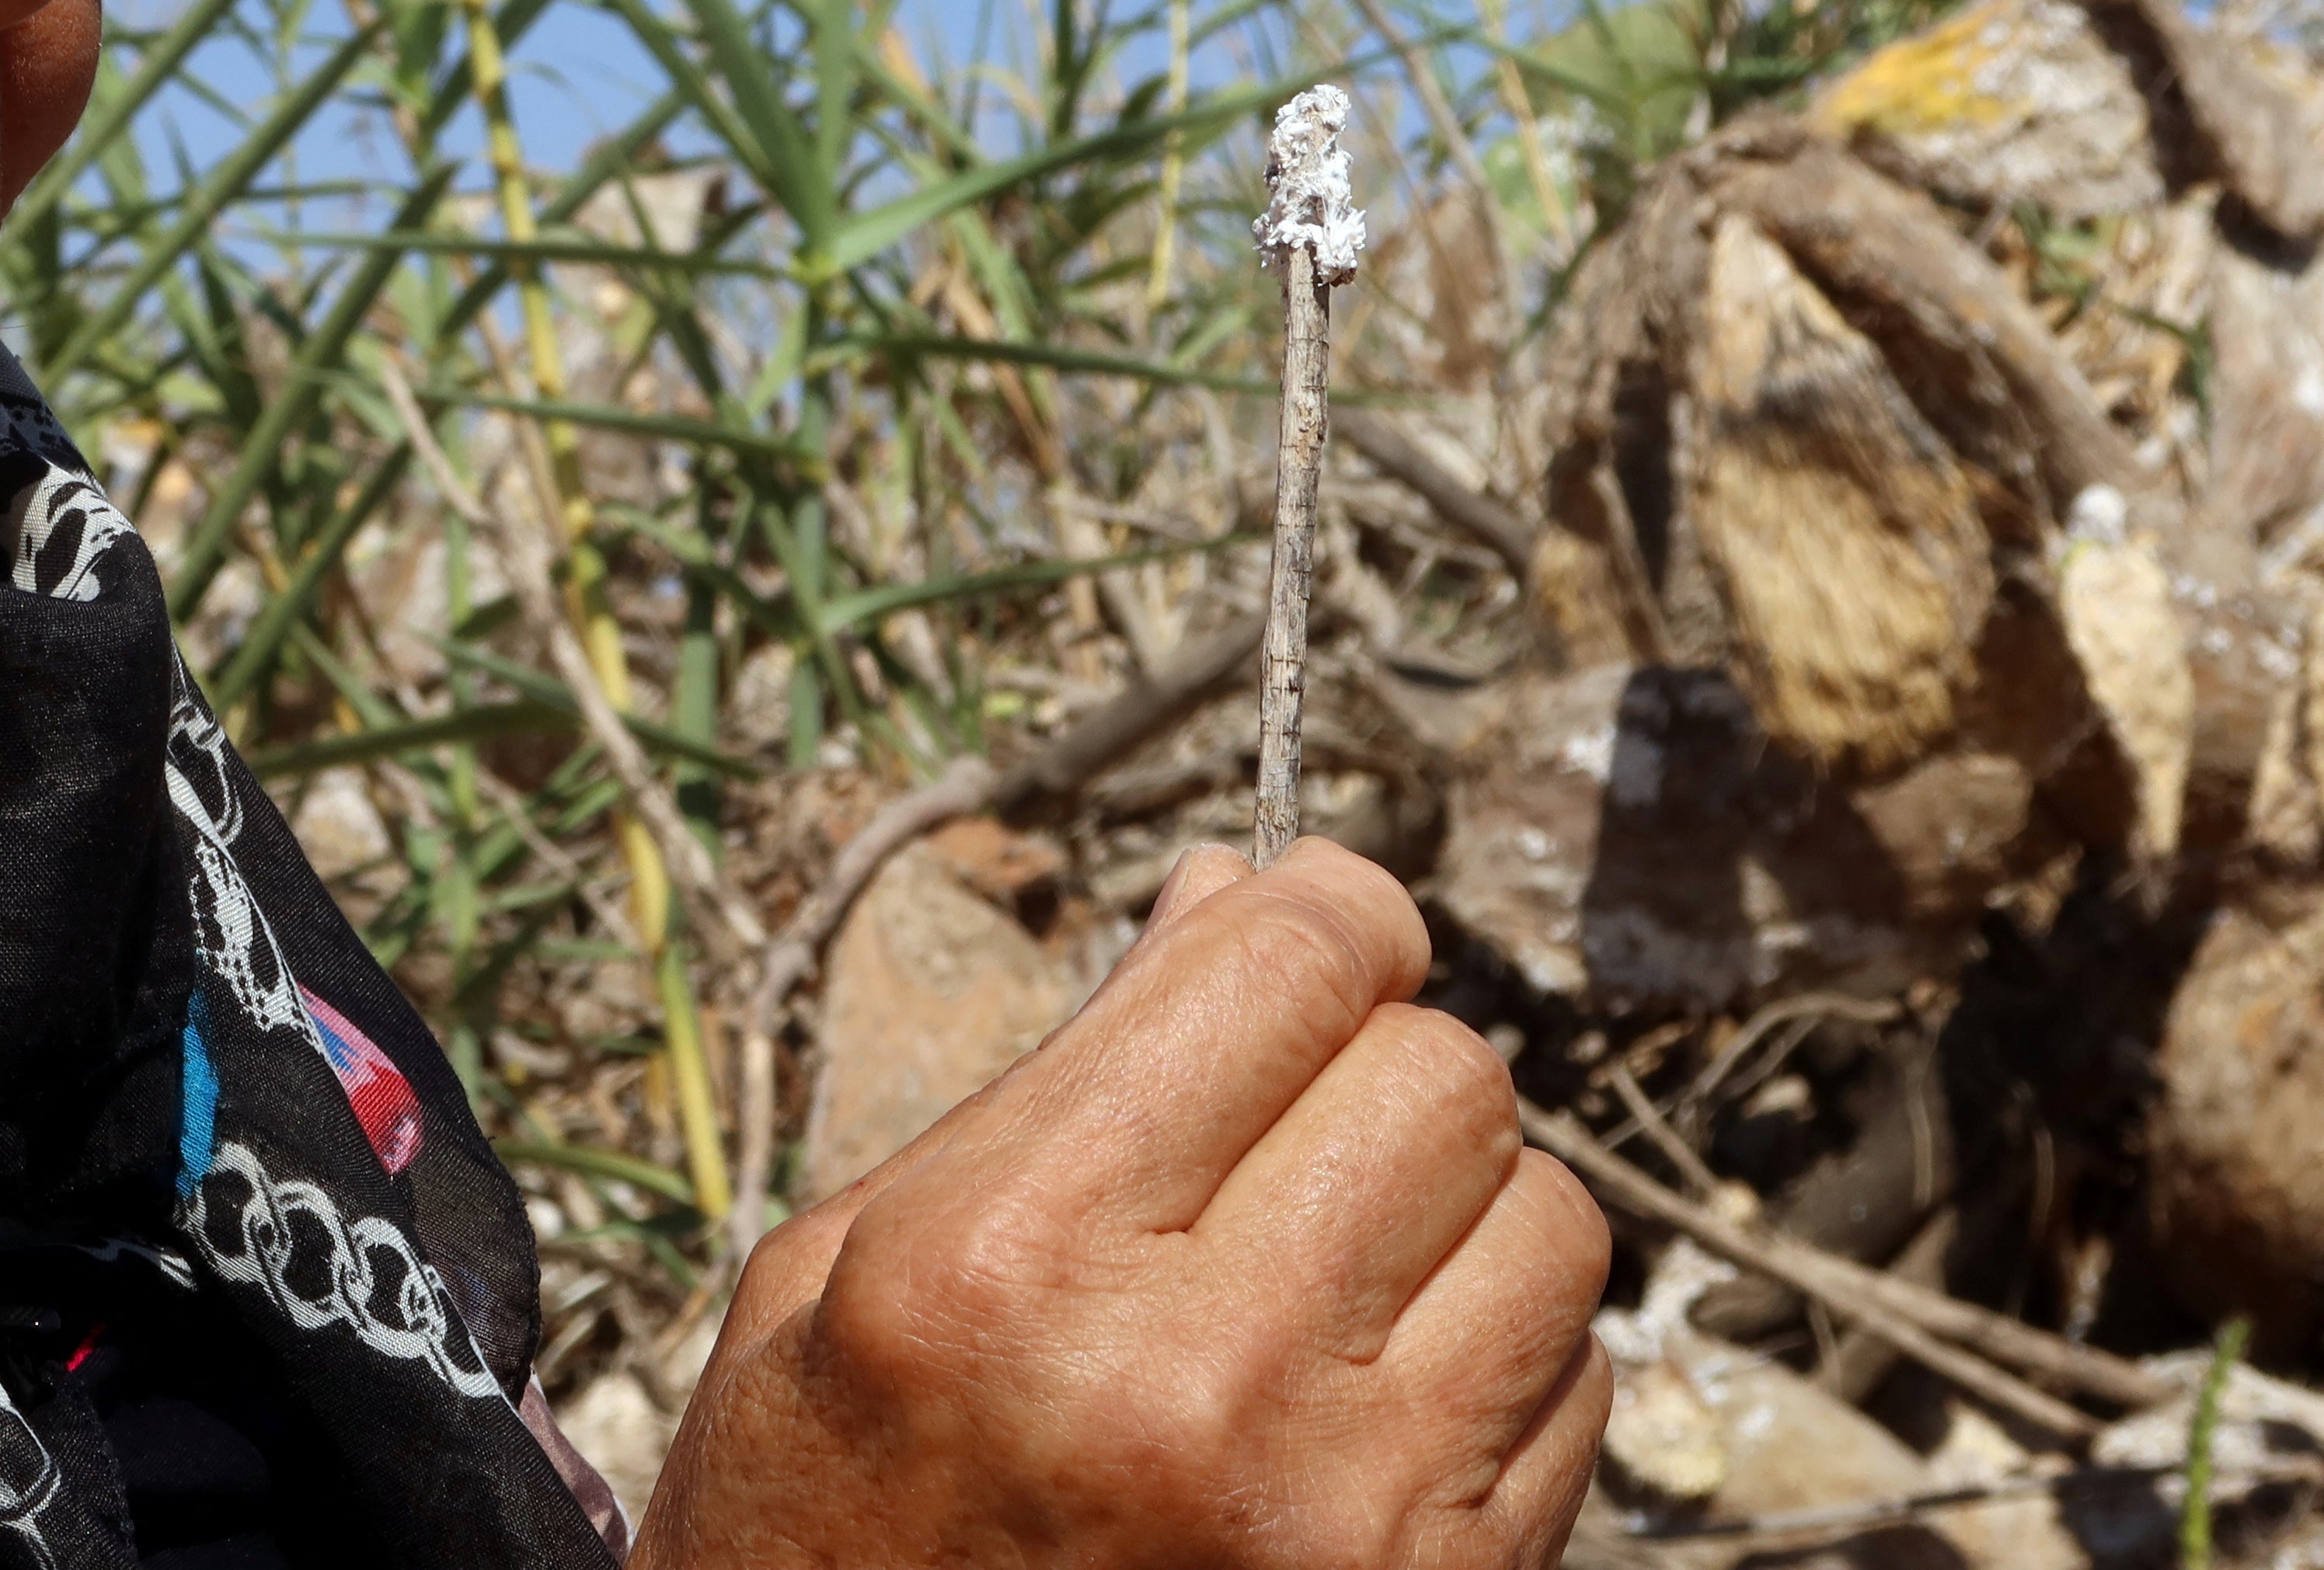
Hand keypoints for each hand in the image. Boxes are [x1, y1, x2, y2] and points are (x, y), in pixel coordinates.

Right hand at [633, 839, 1607, 1569]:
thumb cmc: (826, 1517)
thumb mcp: (845, 1265)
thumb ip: (1052, 1080)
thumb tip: (1239, 895)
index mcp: (1007, 1256)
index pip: (1282, 971)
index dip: (1323, 909)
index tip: (1313, 918)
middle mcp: (1192, 1375)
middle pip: (1445, 1079)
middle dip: (1382, 1057)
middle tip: (1303, 1104)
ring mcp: (1337, 1509)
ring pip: (1549, 1224)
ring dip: (1463, 1209)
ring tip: (1347, 1258)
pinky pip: (1577, 1391)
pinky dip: (1502, 1358)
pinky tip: (1377, 1392)